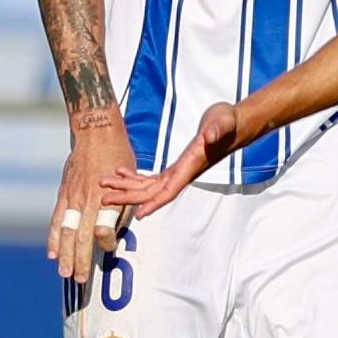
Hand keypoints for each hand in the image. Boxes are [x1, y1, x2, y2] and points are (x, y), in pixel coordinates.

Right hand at [52, 108, 140, 282]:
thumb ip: (125, 204)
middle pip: (82, 235)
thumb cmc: (119, 154)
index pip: (104, 226)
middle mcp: (88, 199)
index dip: (106, 240)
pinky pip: (57, 219)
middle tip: (80, 279)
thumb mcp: (131, 177)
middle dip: (81, 259)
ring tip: (65, 273)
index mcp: (106, 195)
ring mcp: (73, 197)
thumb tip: (120, 228)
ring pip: (67, 231)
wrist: (95, 131)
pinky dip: (54, 237)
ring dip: (65, 254)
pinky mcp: (64, 193)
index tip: (109, 247)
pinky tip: (53, 253)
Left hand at [102, 107, 218, 225]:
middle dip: (128, 197)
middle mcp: (183, 174)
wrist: (234, 125)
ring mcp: (179, 172)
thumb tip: (209, 136)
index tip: (138, 215)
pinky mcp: (177, 165)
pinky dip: (135, 177)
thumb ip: (215, 130)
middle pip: (152, 193)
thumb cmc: (228, 123)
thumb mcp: (221, 122)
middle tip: (103, 198)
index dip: (153, 203)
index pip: (169, 191)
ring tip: (104, 186)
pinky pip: (152, 178)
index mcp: (190, 167)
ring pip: (148, 187)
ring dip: (126, 188)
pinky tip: (121, 174)